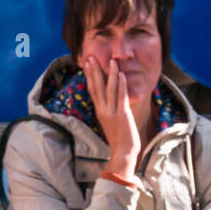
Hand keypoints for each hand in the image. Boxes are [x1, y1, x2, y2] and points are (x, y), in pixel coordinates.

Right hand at [82, 55, 140, 178]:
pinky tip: (121, 75)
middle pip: (97, 87)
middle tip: (91, 57)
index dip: (89, 76)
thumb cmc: (119, 138)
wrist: (122, 152)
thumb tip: (108, 98)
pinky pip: (121, 97)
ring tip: (111, 60)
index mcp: (100, 110)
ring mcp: (112, 112)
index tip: (87, 64)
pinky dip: (121, 85)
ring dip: (110, 74)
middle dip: (94, 71)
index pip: (92, 90)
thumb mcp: (110, 121)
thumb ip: (108, 109)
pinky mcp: (122, 114)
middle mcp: (103, 109)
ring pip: (109, 89)